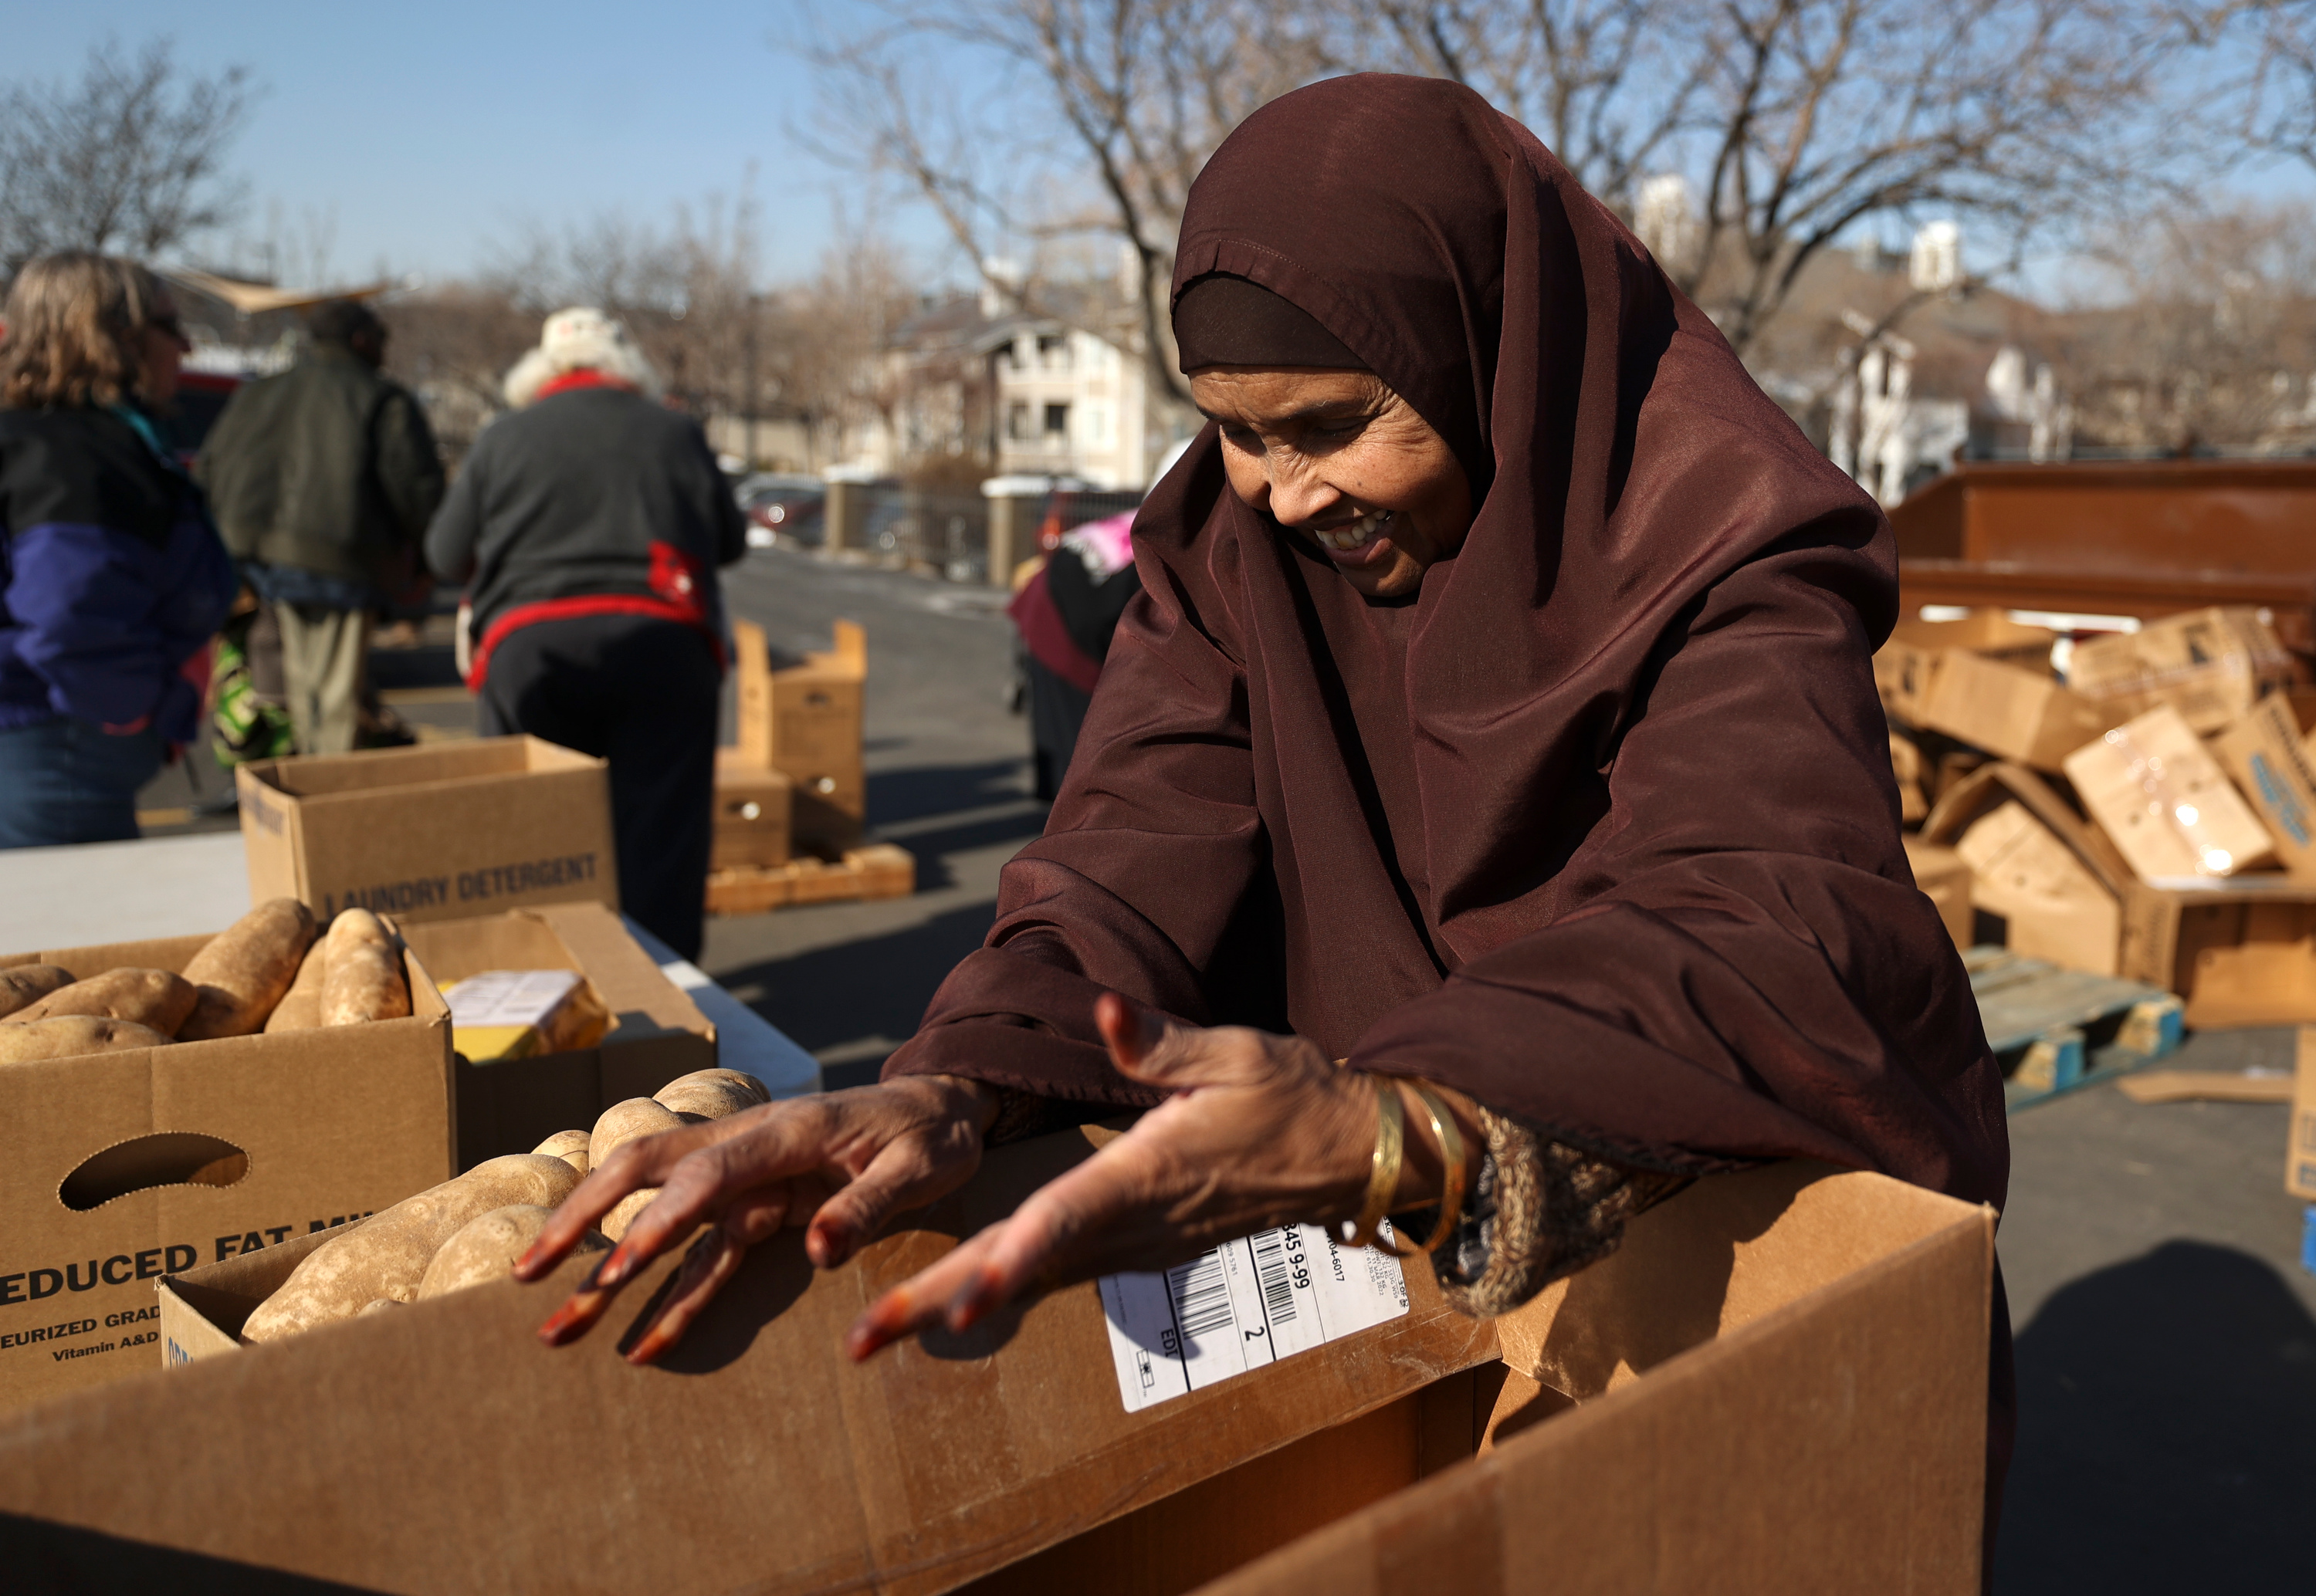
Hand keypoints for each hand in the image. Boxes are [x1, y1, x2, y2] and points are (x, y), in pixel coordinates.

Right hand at [515, 1073, 998, 1362]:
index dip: (659, 1214)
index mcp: (787, 1130)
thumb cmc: (934, 1133)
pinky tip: (644, 1346)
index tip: (619, 1264)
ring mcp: (746, 1179)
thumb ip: (871, 1203)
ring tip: (556, 1327)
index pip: (706, 1170)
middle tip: (528, 1274)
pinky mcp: (758, 1208)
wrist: (943, 1108)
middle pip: (645, 1172)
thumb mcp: (924, 1166)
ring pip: (659, 1218)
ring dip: (606, 1268)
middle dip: (583, 1218)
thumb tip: (819, 1249)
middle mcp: (749, 1148)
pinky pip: (704, 1257)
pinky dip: (673, 1298)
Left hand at [843, 995, 1443, 1360]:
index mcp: (1152, 1174)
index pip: (1070, 1218)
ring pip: (1033, 1279)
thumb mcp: (1235, 1050)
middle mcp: (1137, 1223)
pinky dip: (997, 1288)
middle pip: (1026, 1269)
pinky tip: (946, 1302)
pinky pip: (1057, 1273)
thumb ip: (1159, 1040)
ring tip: (874, 1331)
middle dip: (941, 1304)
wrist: (1350, 1155)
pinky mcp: (1141, 1245)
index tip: (961, 1303)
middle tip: (859, 1340)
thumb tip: (1103, 1010)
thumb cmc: (1293, 1095)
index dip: (1013, 1259)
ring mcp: (1138, 1244)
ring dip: (954, 1304)